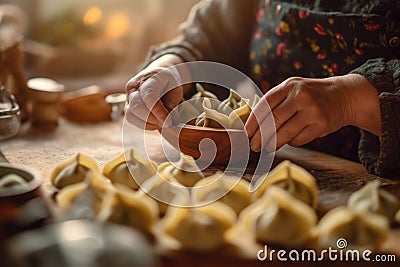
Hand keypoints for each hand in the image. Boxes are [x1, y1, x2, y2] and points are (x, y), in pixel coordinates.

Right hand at [125, 55, 189, 129]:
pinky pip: (131, 118)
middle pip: (136, 107)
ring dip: (147, 124)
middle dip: (152, 120)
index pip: (149, 96)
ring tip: (161, 123)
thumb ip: (172, 104)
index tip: (168, 122)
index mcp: (150, 78)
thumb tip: (168, 120)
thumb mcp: (176, 89)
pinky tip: (154, 123)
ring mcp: (128, 95)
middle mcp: (134, 86)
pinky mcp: (127, 105)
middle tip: (166, 124)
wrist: (159, 74)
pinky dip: (143, 124)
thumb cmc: (169, 82)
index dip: (158, 112)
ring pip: (130, 115)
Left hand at [245, 74, 380, 151]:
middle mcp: (301, 96)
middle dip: (261, 136)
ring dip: (273, 143)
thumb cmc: (312, 95)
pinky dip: (292, 142)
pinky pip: (299, 139)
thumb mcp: (294, 89)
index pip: (265, 104)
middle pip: (274, 121)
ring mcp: (312, 111)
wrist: (345, 96)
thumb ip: (276, 102)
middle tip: (254, 145)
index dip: (253, 121)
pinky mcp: (322, 125)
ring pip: (286, 133)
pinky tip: (290, 139)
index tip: (247, 132)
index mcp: (290, 85)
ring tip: (266, 147)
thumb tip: (254, 123)